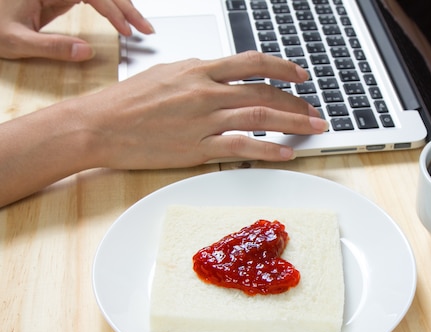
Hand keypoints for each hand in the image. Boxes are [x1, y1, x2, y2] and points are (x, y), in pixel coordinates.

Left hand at [0, 0, 153, 60]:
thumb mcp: (16, 41)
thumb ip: (51, 47)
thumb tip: (85, 53)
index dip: (113, 10)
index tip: (126, 29)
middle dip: (127, 7)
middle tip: (146, 28)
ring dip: (122, 7)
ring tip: (139, 26)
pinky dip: (110, 9)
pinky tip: (121, 21)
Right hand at [79, 52, 327, 165]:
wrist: (98, 125)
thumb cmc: (127, 101)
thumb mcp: (166, 73)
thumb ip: (199, 74)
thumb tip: (223, 75)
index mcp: (199, 70)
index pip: (253, 63)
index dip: (283, 68)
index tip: (300, 76)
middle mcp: (206, 91)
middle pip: (264, 93)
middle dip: (297, 102)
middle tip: (315, 111)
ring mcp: (203, 120)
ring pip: (261, 117)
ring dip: (293, 123)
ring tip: (313, 129)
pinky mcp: (197, 147)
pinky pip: (242, 147)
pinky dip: (269, 149)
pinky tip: (287, 153)